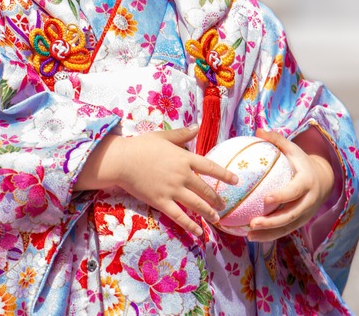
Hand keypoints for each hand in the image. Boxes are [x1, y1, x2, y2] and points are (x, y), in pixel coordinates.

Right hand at [75, 126, 238, 236]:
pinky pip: (180, 216)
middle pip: (205, 189)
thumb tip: (197, 127)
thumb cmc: (141, 146)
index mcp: (184, 158)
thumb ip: (181, 134)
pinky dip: (191, 225)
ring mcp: (172, 190)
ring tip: (217, 219)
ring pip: (196, 205)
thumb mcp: (163, 136)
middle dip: (216, 199)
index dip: (224, 175)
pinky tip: (199, 232)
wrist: (123, 160)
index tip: (235, 180)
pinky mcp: (161, 202)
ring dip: (208, 213)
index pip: (210, 167)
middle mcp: (182, 175)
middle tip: (223, 206)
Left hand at [246, 130, 335, 242]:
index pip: (294, 192)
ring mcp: (305, 214)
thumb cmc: (301, 162)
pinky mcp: (301, 222)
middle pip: (291, 215)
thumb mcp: (293, 149)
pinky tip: (252, 237)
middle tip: (253, 223)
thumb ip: (277, 140)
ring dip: (269, 234)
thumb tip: (257, 130)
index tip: (266, 199)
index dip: (282, 196)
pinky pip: (285, 231)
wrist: (323, 180)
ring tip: (249, 236)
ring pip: (288, 227)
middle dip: (272, 222)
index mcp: (306, 183)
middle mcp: (308, 201)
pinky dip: (270, 236)